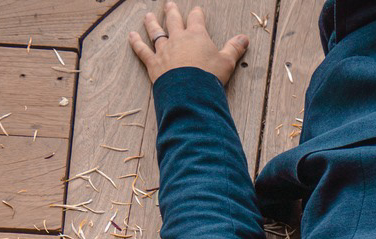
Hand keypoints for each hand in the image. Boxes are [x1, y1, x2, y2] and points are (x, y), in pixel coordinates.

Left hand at [129, 2, 248, 86]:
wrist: (192, 91)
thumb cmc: (210, 76)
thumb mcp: (227, 62)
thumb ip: (234, 48)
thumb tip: (244, 38)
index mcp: (197, 36)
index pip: (196, 19)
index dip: (196, 14)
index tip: (196, 10)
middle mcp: (178, 38)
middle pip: (173, 20)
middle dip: (171, 11)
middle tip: (168, 4)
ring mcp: (164, 49)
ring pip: (156, 32)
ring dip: (151, 23)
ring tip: (148, 15)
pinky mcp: (154, 62)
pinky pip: (142, 50)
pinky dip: (136, 42)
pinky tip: (131, 36)